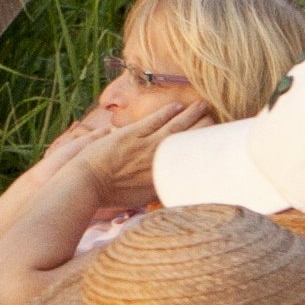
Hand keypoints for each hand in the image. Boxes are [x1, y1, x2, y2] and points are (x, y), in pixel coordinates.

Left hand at [75, 86, 207, 200]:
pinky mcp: (132, 133)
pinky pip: (155, 120)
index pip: (191, 159)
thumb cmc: (110, 194)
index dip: (205, 149)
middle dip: (205, 127)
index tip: (217, 142)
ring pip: (176, 126)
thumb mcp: (141, 198)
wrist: (86, 183)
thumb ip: (158, 190)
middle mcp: (160, 159)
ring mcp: (147, 145)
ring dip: (191, 115)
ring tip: (204, 106)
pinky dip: (167, 112)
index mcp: (164, 176)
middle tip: (217, 119)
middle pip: (189, 140)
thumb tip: (171, 187)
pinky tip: (178, 106)